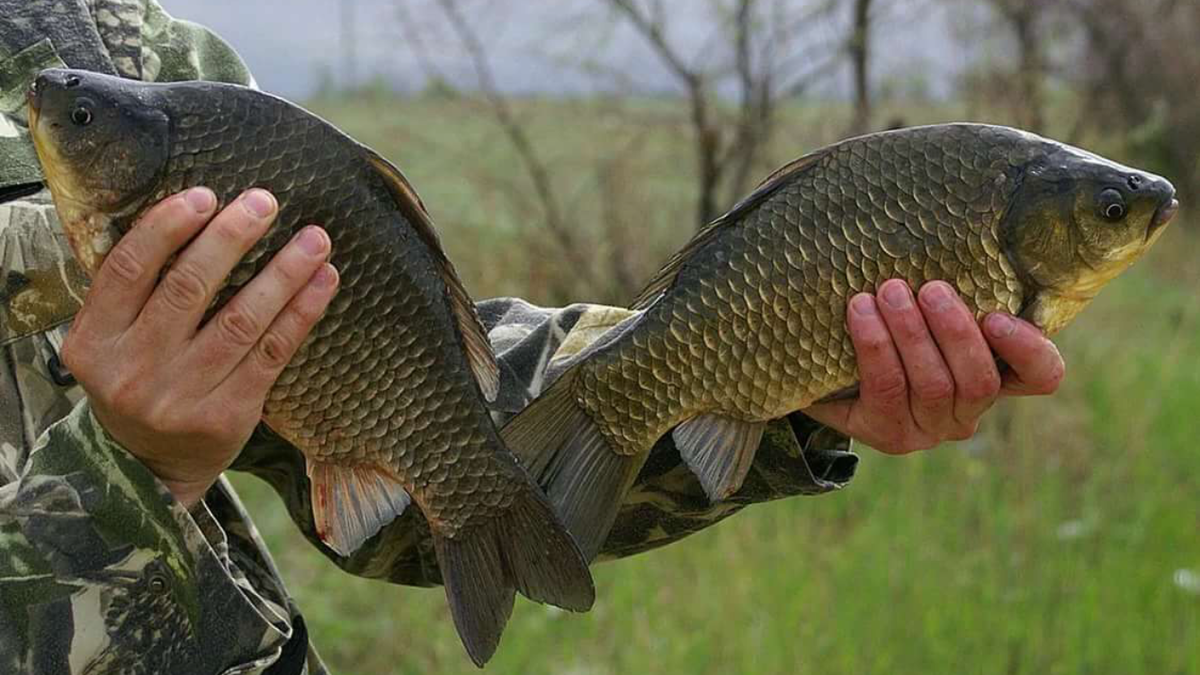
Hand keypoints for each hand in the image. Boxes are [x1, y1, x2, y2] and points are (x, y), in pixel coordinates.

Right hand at [61, 188, 338, 507]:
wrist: (148, 468)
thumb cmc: (138, 382)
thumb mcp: (113, 342)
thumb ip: (135, 293)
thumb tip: (196, 215)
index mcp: (95, 341)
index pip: (128, 269)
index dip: (166, 227)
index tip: (204, 195)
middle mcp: (135, 370)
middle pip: (188, 288)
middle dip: (232, 238)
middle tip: (265, 202)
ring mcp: (183, 395)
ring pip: (241, 320)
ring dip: (284, 273)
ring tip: (314, 238)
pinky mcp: (230, 414)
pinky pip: (273, 352)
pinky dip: (302, 311)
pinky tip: (324, 281)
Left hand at [803, 279, 1064, 454]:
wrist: (832, 367)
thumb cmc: (892, 320)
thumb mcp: (926, 303)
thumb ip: (952, 284)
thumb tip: (956, 224)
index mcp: (996, 375)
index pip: (1040, 375)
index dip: (1027, 349)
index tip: (994, 314)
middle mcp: (969, 409)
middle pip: (979, 381)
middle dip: (954, 331)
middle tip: (930, 288)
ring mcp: (930, 427)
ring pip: (933, 386)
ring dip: (910, 334)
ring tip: (888, 292)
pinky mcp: (890, 434)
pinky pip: (886, 390)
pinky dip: (874, 347)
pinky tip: (860, 313)